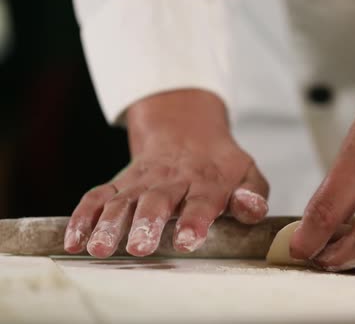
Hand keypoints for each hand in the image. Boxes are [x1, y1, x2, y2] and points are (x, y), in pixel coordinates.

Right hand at [64, 89, 268, 257]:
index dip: (195, 220)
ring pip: (123, 199)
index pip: (202, 201)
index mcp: (207, 181)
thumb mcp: (248, 174)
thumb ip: (253, 195)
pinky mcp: (120, 182)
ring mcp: (143, 180)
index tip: (188, 239)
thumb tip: (250, 207)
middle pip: (157, 201)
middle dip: (146, 223)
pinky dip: (83, 217)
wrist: (187, 131)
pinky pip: (98, 196)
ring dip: (109, 223)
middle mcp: (172, 180)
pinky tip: (75, 241)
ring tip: (100, 248)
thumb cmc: (221, 165)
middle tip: (139, 247)